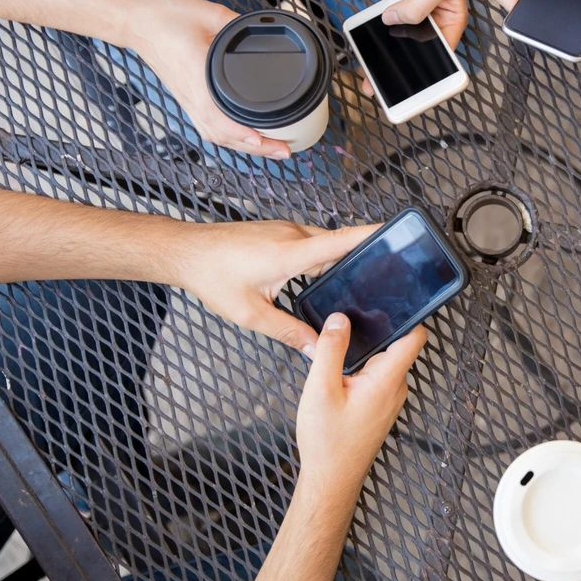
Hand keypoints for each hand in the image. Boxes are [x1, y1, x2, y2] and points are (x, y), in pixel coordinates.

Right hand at [124, 0, 291, 157]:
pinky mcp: (187, 98)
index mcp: (195, 73)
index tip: (262, 140)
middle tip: (284, 151)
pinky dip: (229, 138)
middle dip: (254, 148)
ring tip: (271, 150)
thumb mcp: (209, 13)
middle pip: (221, 134)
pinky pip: (208, 127)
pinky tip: (245, 140)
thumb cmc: (164, 15)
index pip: (216, 114)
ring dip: (243, 147)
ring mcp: (187, 99)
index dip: (240, 132)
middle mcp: (191, 94)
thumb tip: (264, 32)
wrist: (135, 19)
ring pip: (215, 134)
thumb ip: (237, 25)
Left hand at [173, 221, 376, 353]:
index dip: (372, 235)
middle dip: (360, 254)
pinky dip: (319, 255)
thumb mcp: (251, 314)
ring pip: (322, 242)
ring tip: (350, 279)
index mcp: (291, 253)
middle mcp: (292, 235)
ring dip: (335, 257)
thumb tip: (315, 349)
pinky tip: (315, 275)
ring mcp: (284, 230)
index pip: (342, 240)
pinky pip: (308, 241)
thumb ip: (288, 332)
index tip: (396, 231)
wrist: (184, 251)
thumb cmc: (212, 277)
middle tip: (381, 271)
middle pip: (338, 241)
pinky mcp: (276, 231)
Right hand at [295, 313, 426, 487]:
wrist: (330, 479)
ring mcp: (389, 399)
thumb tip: (338, 320)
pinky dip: (362, 367)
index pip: (415, 337)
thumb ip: (330, 350)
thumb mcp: (320, 389)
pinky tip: (340, 371)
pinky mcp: (379, 407)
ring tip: (339, 343)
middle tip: (349, 318)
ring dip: (365, 350)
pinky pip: (377, 377)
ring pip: (384, 361)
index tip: (391, 299)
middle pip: (396, 345)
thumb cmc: (328, 442)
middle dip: (375, 329)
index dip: (407, 314)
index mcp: (387, 380)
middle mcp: (395, 388)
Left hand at [360, 0, 468, 100]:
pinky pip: (384, 25)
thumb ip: (417, 7)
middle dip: (401, 70)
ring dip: (384, 54)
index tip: (417, 89)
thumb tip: (393, 20)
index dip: (431, 74)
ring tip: (370, 74)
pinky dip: (374, 34)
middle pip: (417, 53)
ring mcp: (413, 15)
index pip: (442, 55)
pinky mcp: (396, 6)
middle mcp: (433, 22)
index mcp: (452, 22)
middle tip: (384, 87)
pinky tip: (364, 45)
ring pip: (398, 41)